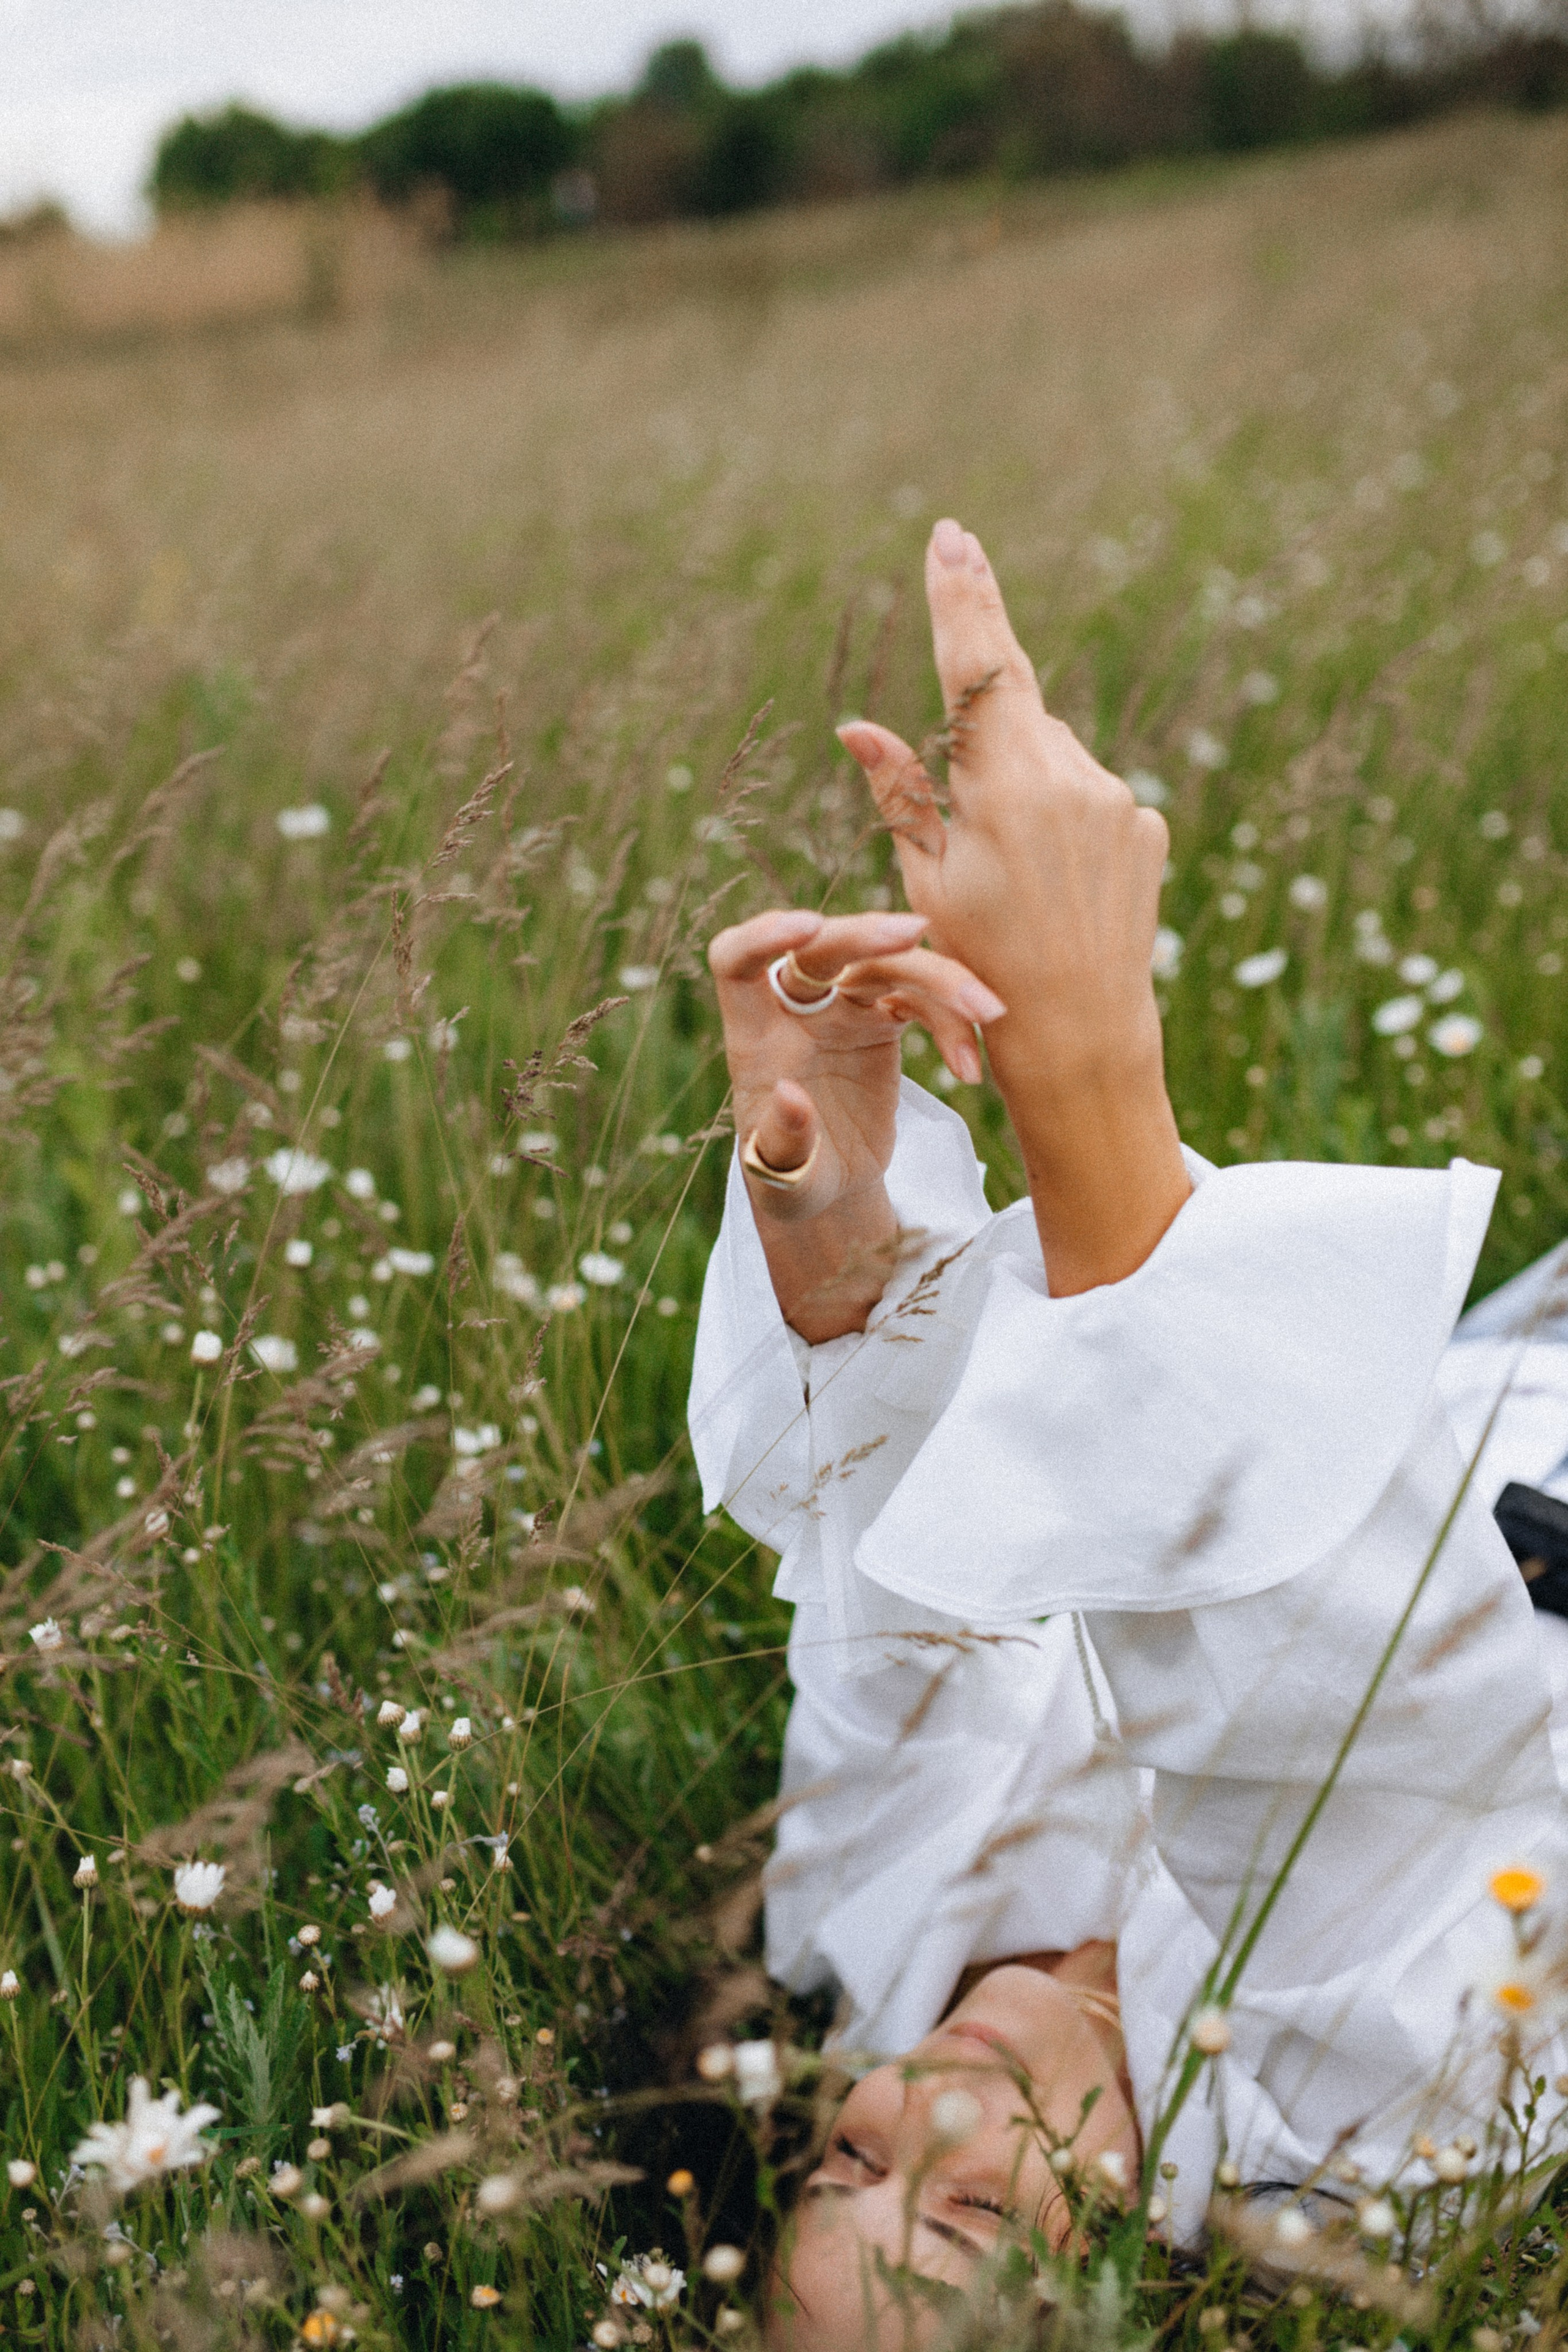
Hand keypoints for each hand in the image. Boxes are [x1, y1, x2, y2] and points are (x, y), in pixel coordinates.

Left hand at [708, 906, 1004, 1338]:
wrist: (828, 1185)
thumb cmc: (790, 1178)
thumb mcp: (781, 1175)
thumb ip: (784, 1141)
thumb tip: (789, 1097)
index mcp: (753, 1033)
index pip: (737, 961)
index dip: (763, 936)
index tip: (804, 927)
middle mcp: (794, 1009)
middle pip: (823, 948)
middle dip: (865, 935)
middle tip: (913, 932)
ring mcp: (840, 1008)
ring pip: (887, 965)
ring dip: (940, 979)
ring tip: (988, 1013)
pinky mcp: (882, 1021)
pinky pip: (922, 1001)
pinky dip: (953, 1025)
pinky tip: (970, 1070)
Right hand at [837, 519, 1189, 1294]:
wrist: (1084, 1042)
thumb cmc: (984, 971)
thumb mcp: (925, 883)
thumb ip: (901, 792)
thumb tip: (858, 726)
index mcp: (1006, 785)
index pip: (977, 665)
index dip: (960, 596)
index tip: (950, 536)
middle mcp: (1072, 776)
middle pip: (1013, 707)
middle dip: (982, 689)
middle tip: (964, 596)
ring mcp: (1119, 800)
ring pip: (1049, 754)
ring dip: (1017, 779)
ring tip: (1008, 870)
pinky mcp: (1147, 825)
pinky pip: (1087, 794)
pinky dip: (1057, 814)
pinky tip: (1050, 883)